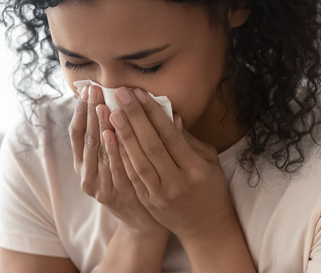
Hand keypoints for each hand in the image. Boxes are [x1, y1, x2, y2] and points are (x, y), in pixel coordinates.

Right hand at [69, 85, 167, 237]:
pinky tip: (112, 134)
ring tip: (102, 105)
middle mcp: (86, 174)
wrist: (145, 221)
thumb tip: (132, 97)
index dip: (80, 110)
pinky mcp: (112, 196)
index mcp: (85, 162)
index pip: (77, 131)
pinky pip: (112, 169)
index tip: (86, 88)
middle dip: (89, 112)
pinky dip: (112, 151)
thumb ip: (122, 131)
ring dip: (99, 127)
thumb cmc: (135, 181)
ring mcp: (98, 186)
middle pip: (85, 138)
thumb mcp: (122, 156)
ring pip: (97, 152)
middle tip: (93, 89)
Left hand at [109, 87, 240, 243]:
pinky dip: (121, 157)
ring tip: (111, 113)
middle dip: (134, 117)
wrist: (205, 227)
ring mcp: (160, 194)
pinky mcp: (148, 201)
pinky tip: (111, 139)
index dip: (154, 113)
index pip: (170, 136)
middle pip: (151, 146)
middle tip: (120, 94)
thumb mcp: (208, 160)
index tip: (140, 93)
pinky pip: (131, 176)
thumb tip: (170, 115)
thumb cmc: (210, 187)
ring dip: (122, 136)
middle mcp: (177, 182)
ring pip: (138, 161)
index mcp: (196, 169)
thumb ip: (188, 139)